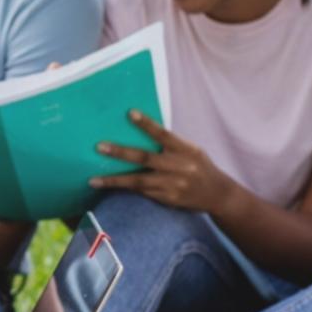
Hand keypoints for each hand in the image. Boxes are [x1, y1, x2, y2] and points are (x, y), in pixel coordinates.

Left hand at [91, 110, 237, 212]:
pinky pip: (142, 192)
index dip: (147, 124)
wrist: (218, 194)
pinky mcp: (167, 199)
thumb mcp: (191, 150)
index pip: (163, 134)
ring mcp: (173, 184)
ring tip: (93, 180)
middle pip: (145, 158)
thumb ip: (170, 143)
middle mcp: (179, 166)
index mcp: (185, 150)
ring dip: (114, 180)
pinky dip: (125, 189)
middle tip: (99, 147)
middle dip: (120, 152)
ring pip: (138, 181)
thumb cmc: (199, 166)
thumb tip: (142, 130)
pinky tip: (108, 188)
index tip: (130, 113)